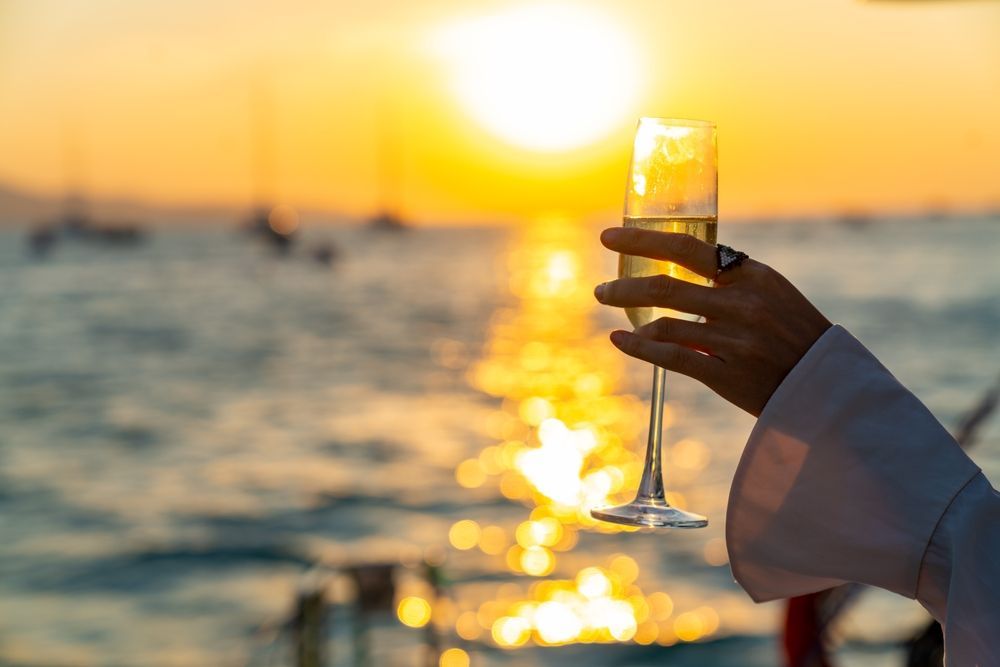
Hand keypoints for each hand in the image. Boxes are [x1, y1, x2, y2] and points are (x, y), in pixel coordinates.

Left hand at [595, 227, 831, 416]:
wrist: (825, 382)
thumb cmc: (792, 332)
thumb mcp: (771, 291)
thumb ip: (729, 278)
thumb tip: (679, 262)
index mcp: (752, 275)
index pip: (687, 248)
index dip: (643, 241)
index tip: (610, 238)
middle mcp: (742, 304)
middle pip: (666, 288)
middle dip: (624, 288)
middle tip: (600, 290)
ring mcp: (735, 340)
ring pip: (664, 324)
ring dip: (628, 316)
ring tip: (609, 311)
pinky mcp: (727, 373)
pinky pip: (672, 357)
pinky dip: (640, 347)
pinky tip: (621, 340)